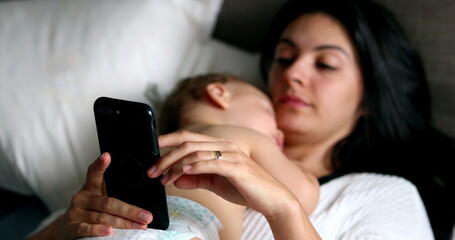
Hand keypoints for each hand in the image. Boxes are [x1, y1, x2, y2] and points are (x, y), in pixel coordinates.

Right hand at [29, 153, 152, 238]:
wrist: (65, 228)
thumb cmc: (88, 210)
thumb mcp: (97, 197)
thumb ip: (112, 193)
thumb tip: (142, 197)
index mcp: (90, 187)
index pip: (94, 173)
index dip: (100, 164)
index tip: (107, 156)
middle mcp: (83, 198)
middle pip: (108, 202)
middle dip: (130, 210)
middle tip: (147, 215)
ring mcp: (76, 212)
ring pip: (102, 217)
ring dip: (123, 223)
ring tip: (139, 225)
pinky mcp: (72, 227)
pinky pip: (87, 229)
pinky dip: (99, 230)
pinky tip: (110, 231)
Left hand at [148, 131, 296, 217]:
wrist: (272, 198)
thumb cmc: (245, 188)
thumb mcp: (215, 183)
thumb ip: (196, 178)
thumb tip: (174, 178)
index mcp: (219, 145)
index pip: (188, 137)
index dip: (167, 140)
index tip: (151, 150)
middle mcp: (225, 145)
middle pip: (188, 142)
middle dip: (166, 156)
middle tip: (152, 171)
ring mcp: (232, 155)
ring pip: (196, 152)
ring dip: (175, 165)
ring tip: (164, 178)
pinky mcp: (237, 167)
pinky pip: (212, 163)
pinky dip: (195, 167)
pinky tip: (183, 173)